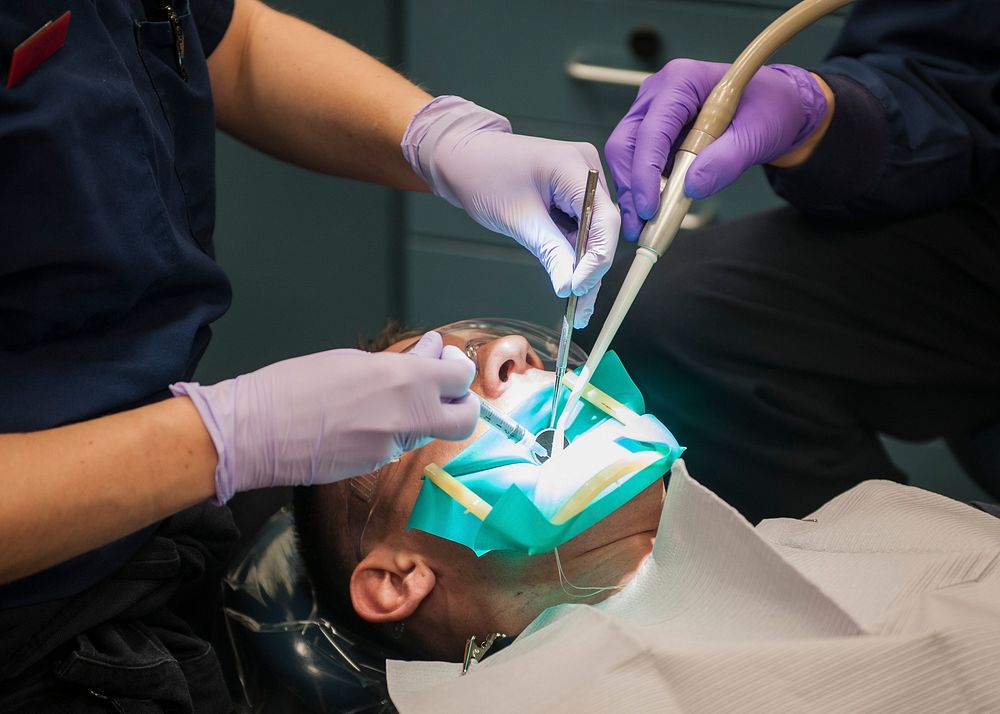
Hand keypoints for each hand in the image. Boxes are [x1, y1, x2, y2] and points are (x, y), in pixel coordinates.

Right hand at [170, 332, 477, 502]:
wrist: (254, 432)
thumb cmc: (294, 385)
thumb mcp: (352, 360)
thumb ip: (401, 361)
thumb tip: (431, 351)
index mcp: (404, 381)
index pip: (461, 378)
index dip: (458, 369)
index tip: (443, 361)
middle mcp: (407, 418)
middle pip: (465, 419)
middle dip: (463, 404)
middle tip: (444, 391)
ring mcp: (392, 447)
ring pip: (428, 432)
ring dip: (423, 415)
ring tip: (389, 397)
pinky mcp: (373, 467)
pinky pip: (396, 446)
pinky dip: (392, 431)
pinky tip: (362, 418)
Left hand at [402, 96, 620, 327]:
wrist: (464, 157)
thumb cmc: (484, 177)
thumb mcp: (519, 219)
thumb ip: (550, 252)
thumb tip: (570, 288)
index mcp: (576, 166)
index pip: (604, 219)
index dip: (596, 259)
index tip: (578, 289)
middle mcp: (587, 168)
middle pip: (603, 228)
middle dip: (591, 269)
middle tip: (580, 309)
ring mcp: (581, 179)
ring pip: (594, 232)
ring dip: (584, 267)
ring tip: (577, 306)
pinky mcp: (572, 191)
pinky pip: (580, 227)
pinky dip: (574, 254)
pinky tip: (570, 280)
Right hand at [606, 59, 828, 240]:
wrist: (772, 108)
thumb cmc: (768, 108)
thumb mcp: (757, 134)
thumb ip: (727, 159)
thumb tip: (693, 187)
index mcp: (681, 81)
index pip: (651, 131)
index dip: (645, 172)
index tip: (649, 208)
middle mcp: (657, 93)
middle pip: (625, 143)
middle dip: (631, 187)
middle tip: (638, 225)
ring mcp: (650, 112)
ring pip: (624, 156)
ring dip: (632, 192)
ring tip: (642, 225)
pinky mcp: (652, 132)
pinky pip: (637, 163)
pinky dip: (642, 189)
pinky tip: (653, 210)